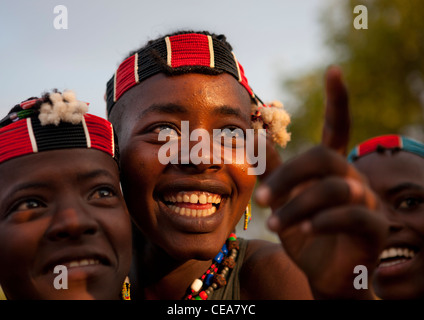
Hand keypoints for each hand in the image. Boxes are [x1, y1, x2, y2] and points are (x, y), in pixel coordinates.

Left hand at [254, 66, 388, 298]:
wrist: (324, 275)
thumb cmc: (303, 232)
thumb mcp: (282, 200)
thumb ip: (272, 171)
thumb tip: (254, 137)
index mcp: (332, 168)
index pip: (337, 128)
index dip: (338, 100)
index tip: (333, 70)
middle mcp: (353, 178)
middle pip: (323, 157)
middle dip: (288, 176)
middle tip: (261, 200)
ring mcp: (368, 202)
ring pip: (334, 189)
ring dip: (297, 205)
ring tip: (273, 224)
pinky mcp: (375, 228)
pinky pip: (352, 216)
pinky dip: (322, 222)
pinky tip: (303, 232)